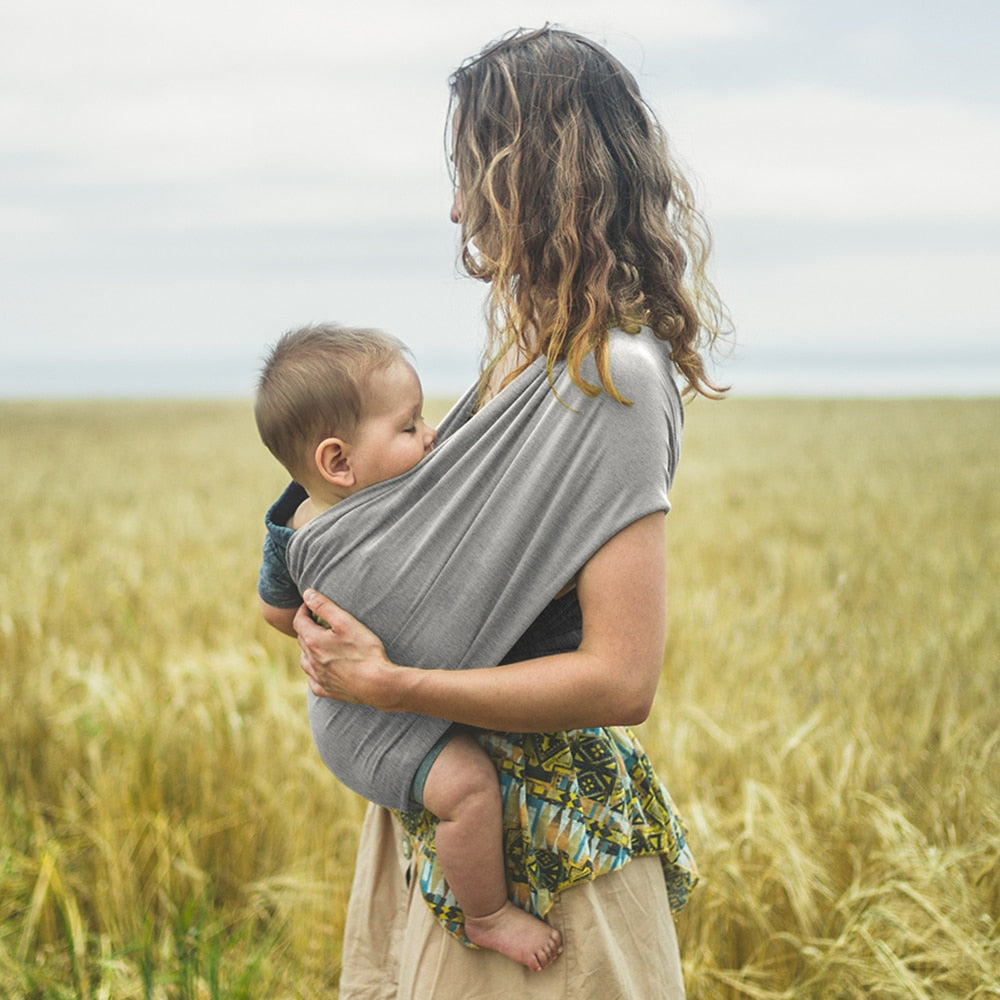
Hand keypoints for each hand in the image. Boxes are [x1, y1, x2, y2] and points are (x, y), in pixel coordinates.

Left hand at [293, 590, 393, 704]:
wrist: (378, 685)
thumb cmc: (365, 651)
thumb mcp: (346, 622)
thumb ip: (324, 606)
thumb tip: (307, 594)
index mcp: (313, 641)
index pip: (299, 621)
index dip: (304, 609)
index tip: (312, 604)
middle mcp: (311, 661)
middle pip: (302, 639)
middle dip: (308, 627)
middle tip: (321, 620)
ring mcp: (318, 677)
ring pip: (305, 660)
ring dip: (309, 650)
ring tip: (321, 643)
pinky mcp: (326, 690)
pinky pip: (313, 680)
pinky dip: (315, 671)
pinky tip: (324, 669)